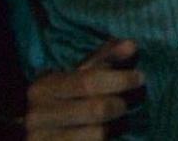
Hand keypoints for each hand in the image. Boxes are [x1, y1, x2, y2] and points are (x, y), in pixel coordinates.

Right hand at [25, 38, 143, 135]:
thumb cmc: (64, 97)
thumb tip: (131, 45)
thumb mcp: (79, 75)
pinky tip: (108, 133)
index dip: (119, 79)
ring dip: (116, 125)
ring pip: (98, 133)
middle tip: (126, 103)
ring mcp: (42, 140)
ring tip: (118, 120)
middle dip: (119, 104)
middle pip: (96, 109)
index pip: (88, 82)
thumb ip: (105, 58)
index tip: (140, 77)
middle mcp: (38, 116)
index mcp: (43, 88)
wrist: (37, 131)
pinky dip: (107, 139)